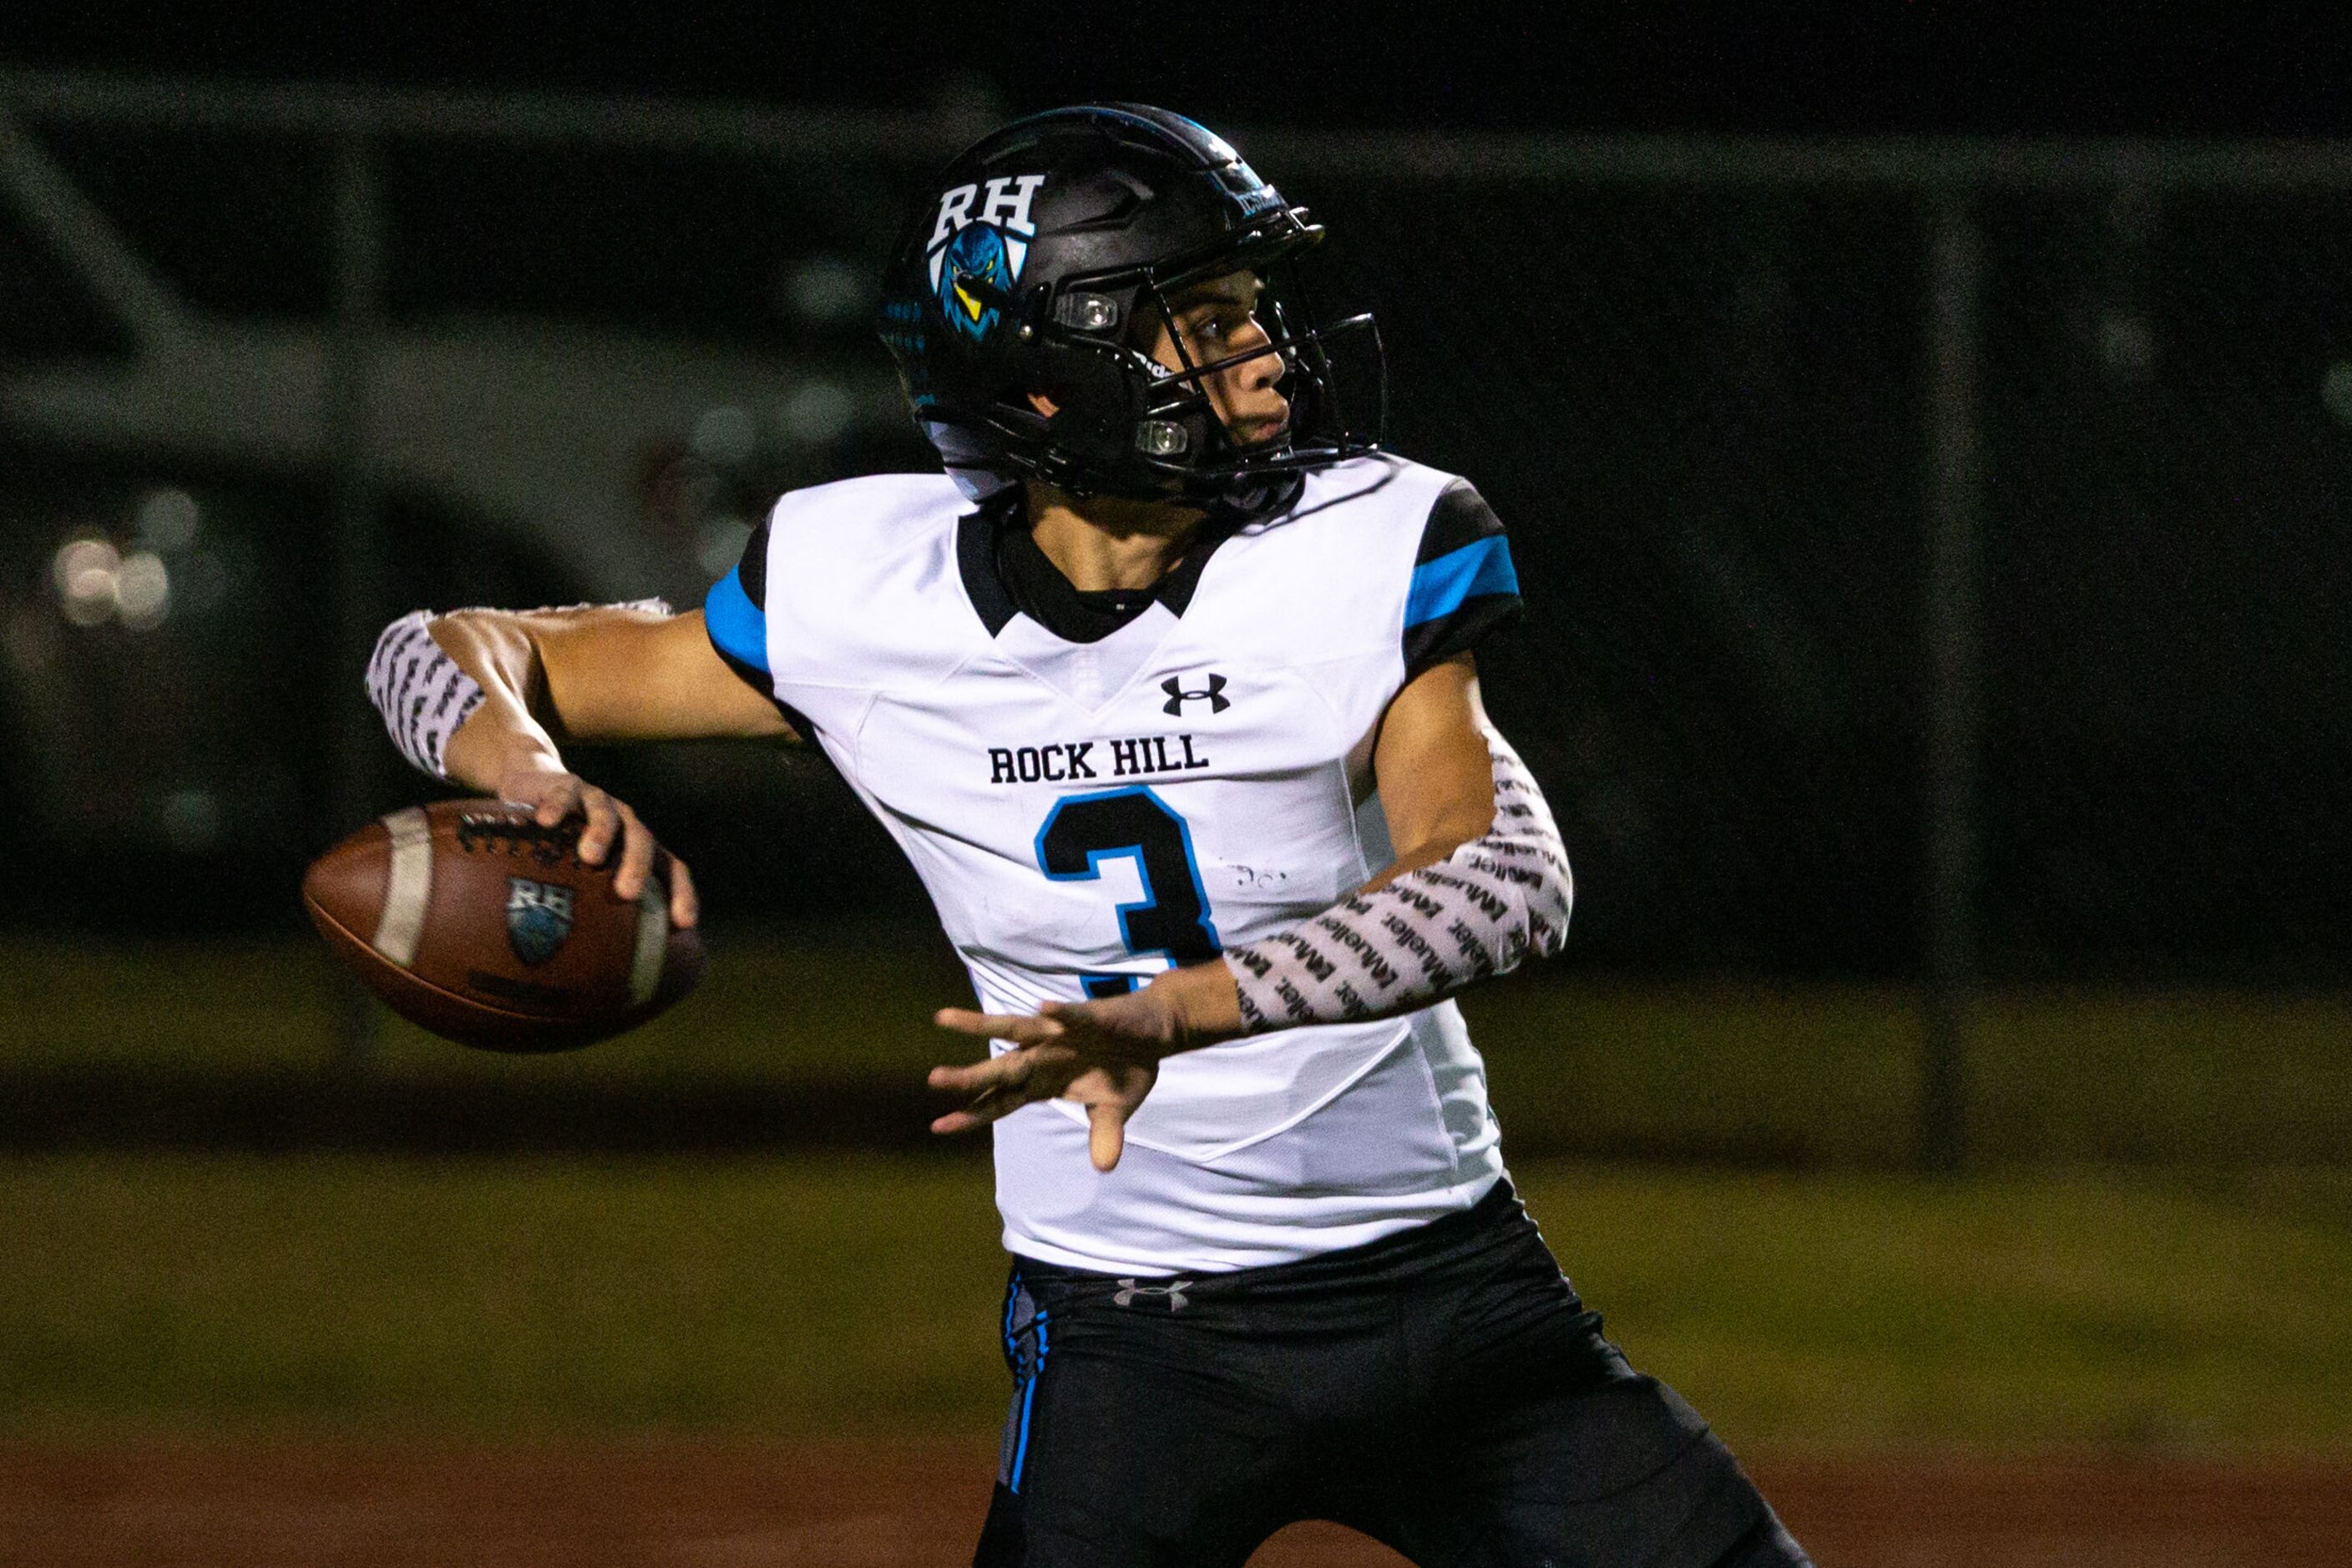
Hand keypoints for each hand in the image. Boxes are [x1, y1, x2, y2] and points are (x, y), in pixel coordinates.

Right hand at [496, 766, 698, 928]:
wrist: (539, 789)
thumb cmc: (565, 847)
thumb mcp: (582, 877)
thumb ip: (592, 912)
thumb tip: (590, 976)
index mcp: (641, 849)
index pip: (673, 870)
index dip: (681, 895)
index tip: (683, 924)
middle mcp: (627, 824)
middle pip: (643, 841)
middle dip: (637, 867)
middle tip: (627, 893)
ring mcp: (600, 801)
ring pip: (608, 814)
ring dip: (602, 834)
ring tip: (589, 856)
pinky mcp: (568, 786)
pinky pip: (565, 794)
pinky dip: (557, 806)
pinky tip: (545, 822)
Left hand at [927, 962, 1243, 1171]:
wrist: (1154, 1032)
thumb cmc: (1125, 1069)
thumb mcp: (1116, 1110)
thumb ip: (1105, 1135)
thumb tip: (1104, 1167)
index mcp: (1044, 1083)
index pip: (1001, 1102)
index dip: (973, 1113)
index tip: (939, 1126)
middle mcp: (1042, 1057)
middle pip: (999, 1070)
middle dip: (970, 1076)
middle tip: (934, 1080)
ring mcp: (1060, 1033)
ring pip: (1013, 1028)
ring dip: (982, 1024)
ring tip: (945, 1019)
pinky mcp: (1087, 1016)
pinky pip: (1072, 1015)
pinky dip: (1060, 1012)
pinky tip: (1045, 1007)